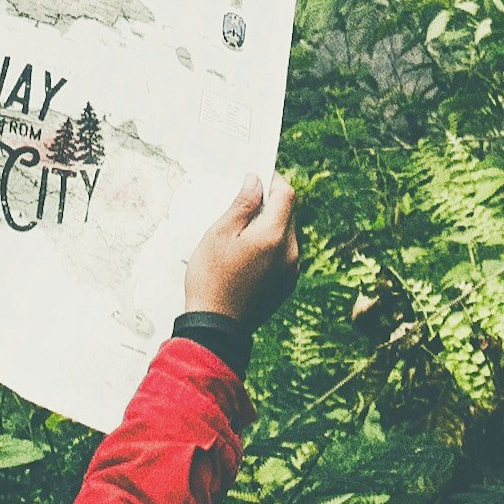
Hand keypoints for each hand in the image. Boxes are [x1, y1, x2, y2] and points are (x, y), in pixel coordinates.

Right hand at [183, 173, 299, 327]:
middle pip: (288, 214)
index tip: (257, 176)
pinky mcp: (287, 285)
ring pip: (286, 234)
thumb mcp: (220, 234)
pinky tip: (246, 255)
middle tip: (242, 204)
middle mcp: (290, 253)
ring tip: (239, 234)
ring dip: (269, 226)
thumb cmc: (212, 278)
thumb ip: (242, 205)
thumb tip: (255, 182)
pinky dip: (270, 246)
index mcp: (275, 236)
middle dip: (269, 204)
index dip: (273, 180)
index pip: (286, 194)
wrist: (216, 327)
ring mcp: (291, 271)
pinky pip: (284, 254)